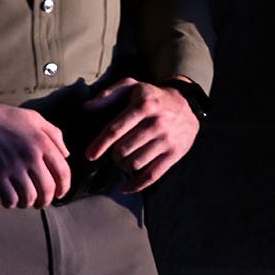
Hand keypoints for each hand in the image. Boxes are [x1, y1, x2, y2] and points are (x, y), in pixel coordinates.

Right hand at [0, 88, 72, 208]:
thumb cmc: (1, 117)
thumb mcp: (32, 117)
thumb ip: (53, 133)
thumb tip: (66, 154)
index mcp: (42, 143)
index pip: (63, 173)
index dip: (64, 187)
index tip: (59, 193)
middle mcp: (30, 156)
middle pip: (48, 189)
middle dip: (46, 200)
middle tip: (41, 201)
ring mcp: (12, 167)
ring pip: (30, 197)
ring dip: (28, 203)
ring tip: (23, 200)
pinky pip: (10, 198)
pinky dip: (11, 203)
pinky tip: (8, 199)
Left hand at [84, 78, 201, 192]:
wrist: (187, 105)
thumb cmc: (151, 96)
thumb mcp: (131, 86)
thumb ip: (108, 95)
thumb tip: (87, 107)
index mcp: (142, 106)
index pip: (116, 129)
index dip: (100, 144)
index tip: (89, 155)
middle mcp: (156, 124)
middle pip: (124, 149)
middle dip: (113, 154)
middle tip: (113, 153)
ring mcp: (167, 140)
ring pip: (136, 163)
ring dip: (124, 166)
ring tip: (122, 160)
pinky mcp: (175, 153)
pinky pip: (153, 175)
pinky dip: (138, 184)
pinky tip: (126, 187)